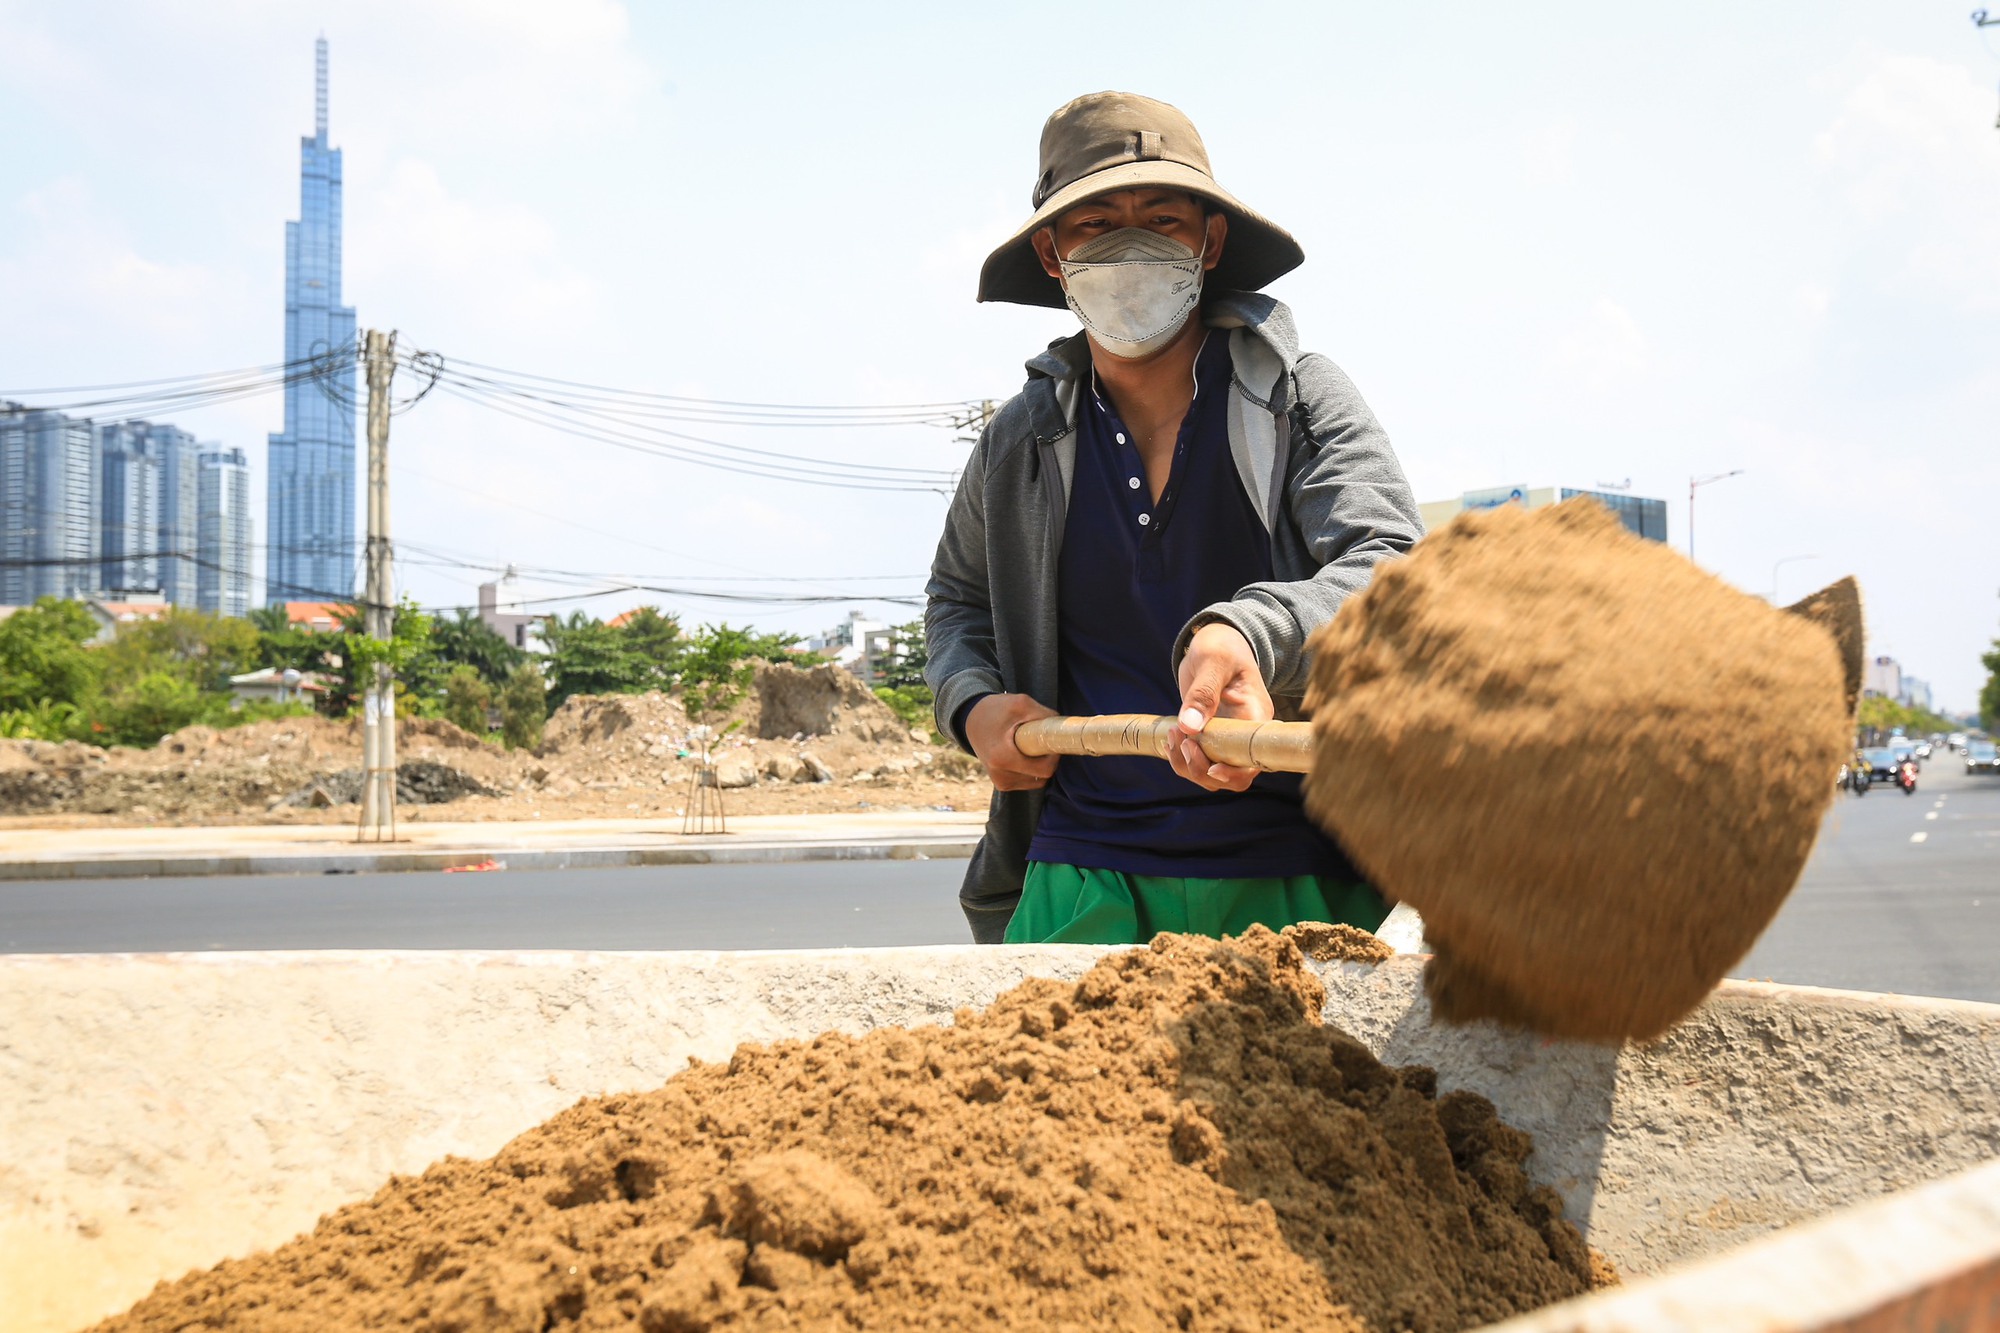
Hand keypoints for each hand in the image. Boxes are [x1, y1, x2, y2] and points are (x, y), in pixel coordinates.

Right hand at [965, 693, 1059, 791]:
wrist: (971, 720)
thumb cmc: (995, 710)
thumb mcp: (1021, 703)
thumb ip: (1044, 715)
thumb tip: (1064, 729)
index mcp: (1002, 758)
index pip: (1045, 769)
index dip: (1054, 755)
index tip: (1050, 740)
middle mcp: (1000, 776)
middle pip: (1043, 776)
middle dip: (1047, 759)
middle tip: (1040, 740)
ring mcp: (1001, 783)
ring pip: (1037, 781)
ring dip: (1040, 765)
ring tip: (1028, 746)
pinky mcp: (1002, 785)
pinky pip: (1028, 781)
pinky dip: (1032, 769)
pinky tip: (1023, 754)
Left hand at [1169, 622, 1271, 792]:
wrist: (1215, 642)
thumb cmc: (1221, 646)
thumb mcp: (1213, 661)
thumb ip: (1203, 693)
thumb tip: (1190, 727)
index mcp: (1256, 717)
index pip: (1253, 760)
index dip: (1234, 773)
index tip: (1211, 767)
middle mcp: (1245, 734)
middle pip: (1232, 776)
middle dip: (1202, 769)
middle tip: (1181, 742)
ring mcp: (1227, 738)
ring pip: (1211, 774)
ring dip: (1187, 765)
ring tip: (1172, 735)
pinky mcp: (1210, 738)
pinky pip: (1198, 762)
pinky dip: (1181, 758)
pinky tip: (1170, 738)